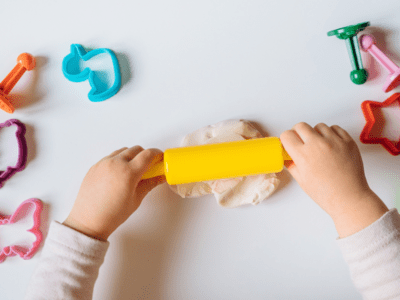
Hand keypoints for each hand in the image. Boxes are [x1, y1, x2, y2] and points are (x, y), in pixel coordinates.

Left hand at [63, 147, 165, 240]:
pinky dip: (118, 160)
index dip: (157, 154)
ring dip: (131, 156)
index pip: (147, 154)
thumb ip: (150, 184)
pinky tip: (119, 174)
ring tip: (132, 171)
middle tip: (148, 166)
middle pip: (136, 149)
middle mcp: (115, 163)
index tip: (160, 157)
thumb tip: (161, 177)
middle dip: (145, 155)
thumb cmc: (113, 214)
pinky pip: (110, 157)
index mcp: (128, 172)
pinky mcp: (95, 166)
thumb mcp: (136, 199)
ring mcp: (103, 163)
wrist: (89, 221)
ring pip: (122, 151)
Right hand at [280, 122, 387, 237]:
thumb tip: (286, 155)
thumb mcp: (301, 180)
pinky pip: (335, 128)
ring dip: (316, 133)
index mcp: (303, 155)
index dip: (286, 139)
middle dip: (298, 133)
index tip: (289, 144)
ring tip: (319, 146)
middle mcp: (318, 145)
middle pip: (301, 126)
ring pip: (318, 126)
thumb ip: (291, 164)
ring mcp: (334, 141)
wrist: (349, 197)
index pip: (287, 135)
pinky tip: (330, 145)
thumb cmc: (325, 193)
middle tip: (302, 142)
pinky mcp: (348, 141)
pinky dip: (331, 134)